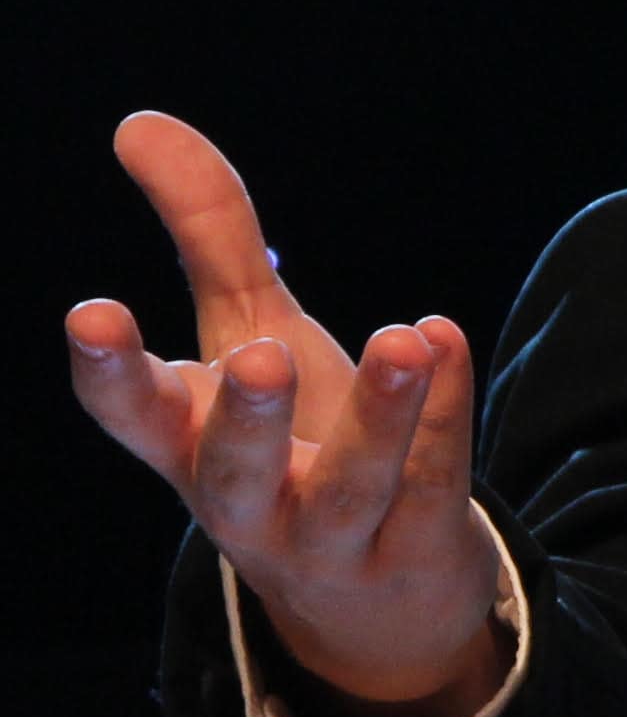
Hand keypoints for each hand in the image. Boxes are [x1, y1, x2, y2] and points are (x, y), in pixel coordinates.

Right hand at [64, 112, 509, 716]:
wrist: (374, 595)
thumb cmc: (292, 437)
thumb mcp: (248, 332)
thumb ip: (206, 234)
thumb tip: (137, 121)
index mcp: (188, 447)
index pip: (131, 418)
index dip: (107, 371)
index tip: (93, 313)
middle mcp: (250, 502)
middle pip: (235, 475)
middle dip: (245, 420)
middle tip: (259, 358)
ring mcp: (335, 537)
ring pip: (354, 487)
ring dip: (378, 418)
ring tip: (400, 336)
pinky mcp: (417, 546)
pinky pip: (434, 483)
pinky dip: (442, 414)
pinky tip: (443, 340)